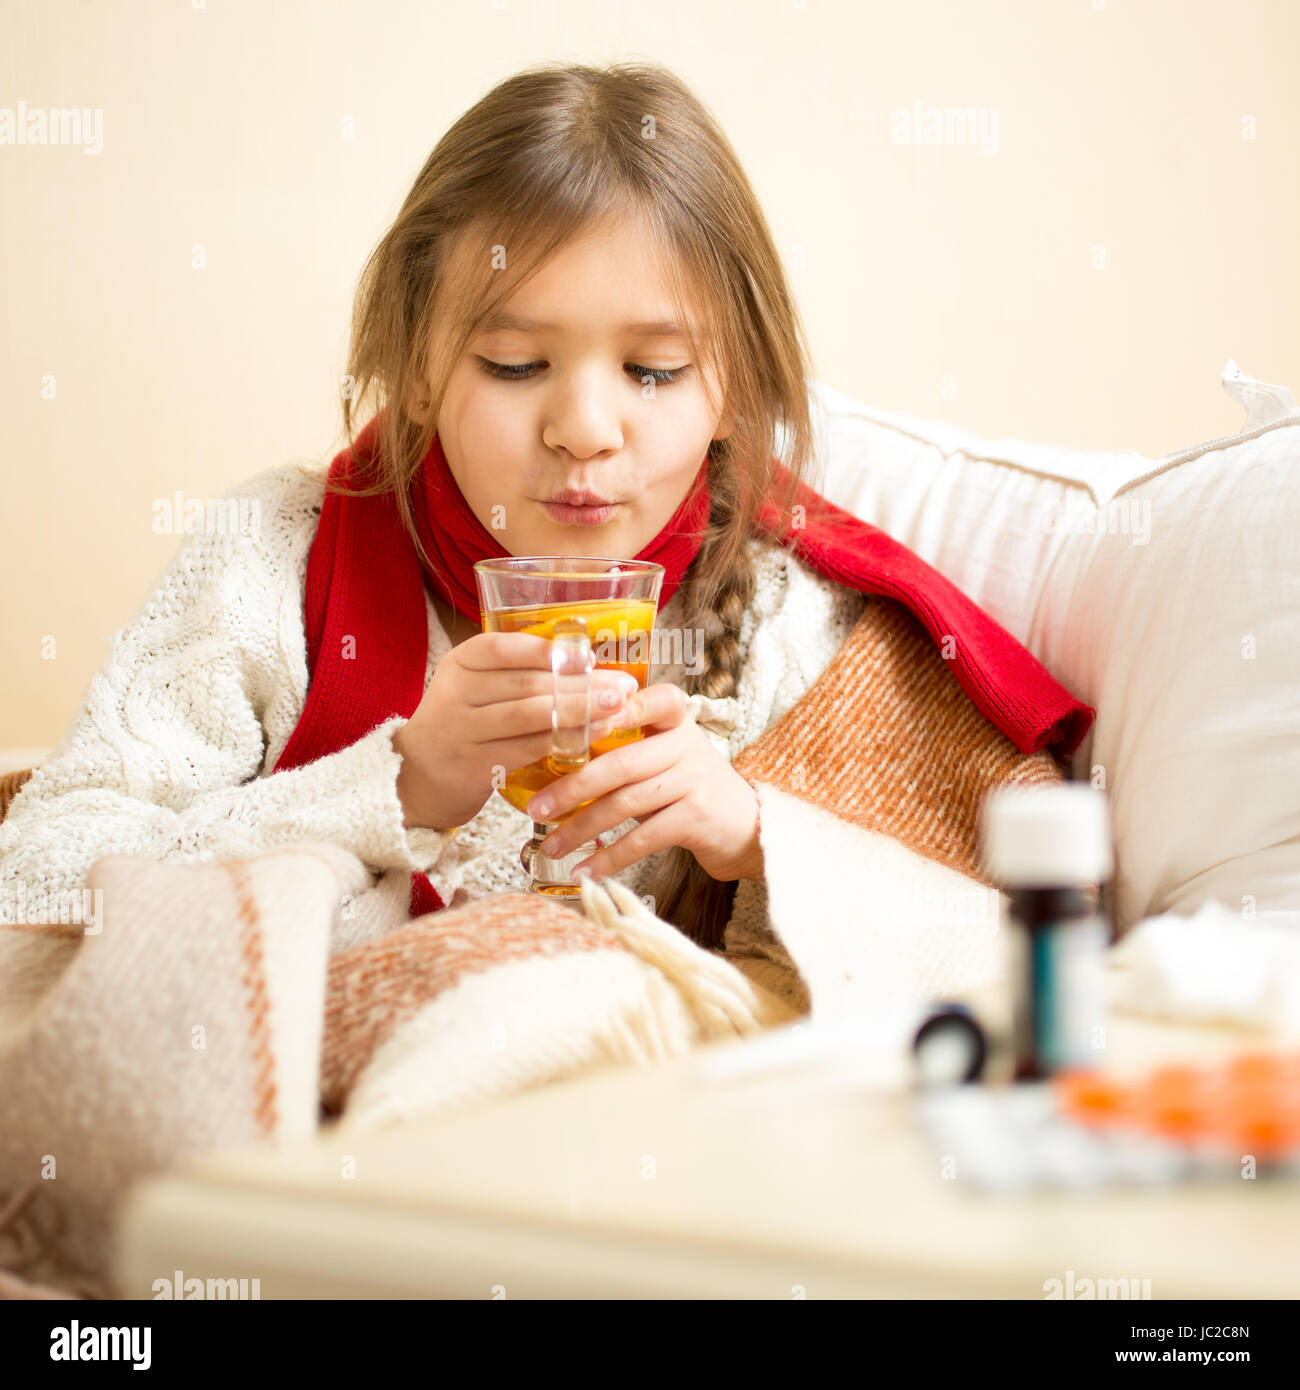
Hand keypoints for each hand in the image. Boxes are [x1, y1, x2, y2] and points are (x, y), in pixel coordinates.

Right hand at [392, 632, 638, 831]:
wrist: (418, 776)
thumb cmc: (464, 721)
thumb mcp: (473, 686)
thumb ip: (515, 670)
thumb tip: (586, 657)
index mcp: (459, 663)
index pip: (501, 648)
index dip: (546, 651)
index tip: (588, 655)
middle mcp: (455, 693)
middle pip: (526, 684)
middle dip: (581, 684)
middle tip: (623, 686)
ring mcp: (462, 731)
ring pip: (529, 716)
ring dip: (579, 712)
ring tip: (617, 708)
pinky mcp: (473, 766)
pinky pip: (526, 749)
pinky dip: (562, 742)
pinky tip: (591, 737)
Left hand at [524, 682, 763, 883]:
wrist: (750, 829)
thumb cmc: (691, 791)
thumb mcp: (667, 758)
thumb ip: (626, 750)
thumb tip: (554, 761)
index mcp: (677, 722)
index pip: (652, 700)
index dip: (616, 707)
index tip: (575, 721)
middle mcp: (688, 745)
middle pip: (620, 762)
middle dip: (572, 787)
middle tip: (536, 808)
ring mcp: (695, 780)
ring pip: (626, 802)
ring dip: (582, 828)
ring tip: (551, 846)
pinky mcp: (698, 818)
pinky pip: (643, 838)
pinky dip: (610, 857)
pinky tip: (585, 869)